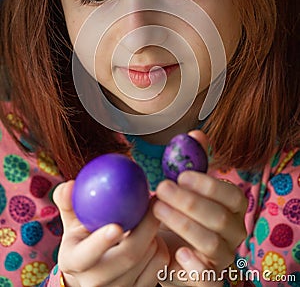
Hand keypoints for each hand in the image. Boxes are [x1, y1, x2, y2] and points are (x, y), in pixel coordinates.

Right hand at [53, 180, 169, 286]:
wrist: (93, 271)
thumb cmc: (84, 237)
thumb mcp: (72, 221)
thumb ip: (68, 202)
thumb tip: (69, 185)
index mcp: (73, 262)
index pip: (85, 256)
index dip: (100, 243)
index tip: (116, 226)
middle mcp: (95, 283)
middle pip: (128, 256)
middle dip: (144, 228)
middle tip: (153, 204)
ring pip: (149, 257)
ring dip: (153, 233)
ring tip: (147, 219)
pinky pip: (160, 264)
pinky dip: (161, 244)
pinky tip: (153, 236)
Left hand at [153, 131, 247, 285]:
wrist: (168, 250)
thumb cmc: (181, 213)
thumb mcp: (186, 187)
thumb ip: (193, 162)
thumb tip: (196, 133)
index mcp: (234, 210)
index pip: (234, 196)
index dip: (210, 185)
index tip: (182, 175)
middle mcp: (234, 235)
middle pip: (221, 219)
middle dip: (190, 202)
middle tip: (162, 188)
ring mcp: (222, 259)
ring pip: (212, 244)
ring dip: (183, 224)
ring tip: (156, 208)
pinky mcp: (207, 281)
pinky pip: (208, 279)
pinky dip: (195, 265)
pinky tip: (178, 252)